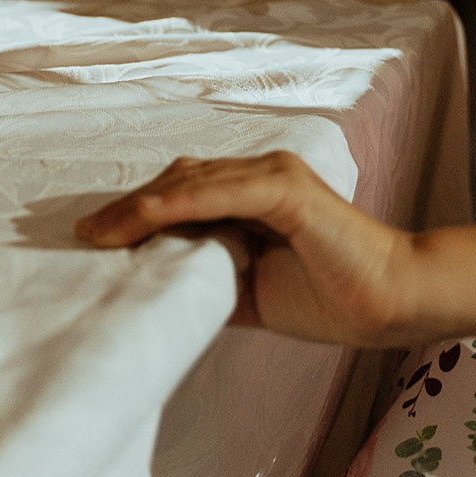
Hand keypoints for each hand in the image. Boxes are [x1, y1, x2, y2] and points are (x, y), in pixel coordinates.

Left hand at [76, 151, 412, 345]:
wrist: (392, 303)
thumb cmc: (332, 297)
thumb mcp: (253, 290)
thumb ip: (211, 275)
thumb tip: (157, 286)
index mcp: (256, 193)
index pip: (182, 191)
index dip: (137, 210)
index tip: (93, 235)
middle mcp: (262, 173)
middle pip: (177, 180)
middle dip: (126, 206)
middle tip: (83, 233)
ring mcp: (275, 176)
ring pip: (190, 181)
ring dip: (139, 206)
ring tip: (97, 232)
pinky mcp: (287, 190)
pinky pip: (220, 192)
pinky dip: (178, 202)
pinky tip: (144, 218)